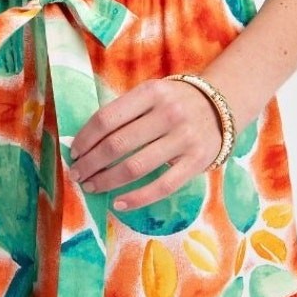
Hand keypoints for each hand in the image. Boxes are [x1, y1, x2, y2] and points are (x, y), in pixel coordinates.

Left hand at [66, 77, 222, 210]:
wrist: (221, 105)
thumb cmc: (175, 101)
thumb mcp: (152, 93)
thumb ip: (126, 111)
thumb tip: (86, 141)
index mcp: (151, 92)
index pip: (107, 118)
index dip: (86, 138)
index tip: (74, 152)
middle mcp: (167, 113)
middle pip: (117, 144)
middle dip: (91, 163)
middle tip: (77, 174)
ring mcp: (184, 138)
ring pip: (135, 167)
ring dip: (107, 181)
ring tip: (92, 186)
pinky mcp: (196, 162)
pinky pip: (162, 186)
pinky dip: (137, 198)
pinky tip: (119, 203)